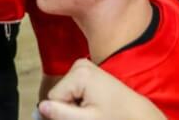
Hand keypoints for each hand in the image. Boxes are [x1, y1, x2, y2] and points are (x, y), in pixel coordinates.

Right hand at [37, 59, 165, 119]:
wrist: (138, 114)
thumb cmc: (117, 117)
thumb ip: (61, 114)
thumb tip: (40, 107)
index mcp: (79, 73)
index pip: (53, 97)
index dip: (63, 113)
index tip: (81, 117)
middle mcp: (80, 65)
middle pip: (58, 94)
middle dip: (69, 108)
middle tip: (89, 114)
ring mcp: (84, 67)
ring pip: (64, 93)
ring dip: (74, 106)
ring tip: (94, 110)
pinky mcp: (88, 72)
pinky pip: (72, 89)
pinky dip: (79, 101)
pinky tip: (94, 105)